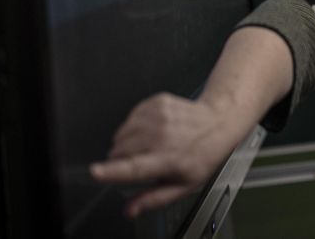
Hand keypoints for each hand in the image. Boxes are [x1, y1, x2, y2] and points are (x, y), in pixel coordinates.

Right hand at [89, 92, 246, 217]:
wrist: (218, 121)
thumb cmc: (203, 154)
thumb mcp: (184, 184)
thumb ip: (154, 199)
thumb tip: (130, 210)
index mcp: (167, 159)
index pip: (134, 167)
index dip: (112, 171)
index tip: (96, 172)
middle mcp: (161, 136)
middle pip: (120, 150)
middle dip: (121, 160)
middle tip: (143, 161)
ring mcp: (158, 116)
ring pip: (121, 134)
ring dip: (126, 143)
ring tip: (149, 145)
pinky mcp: (156, 102)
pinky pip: (129, 118)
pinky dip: (134, 127)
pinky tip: (152, 130)